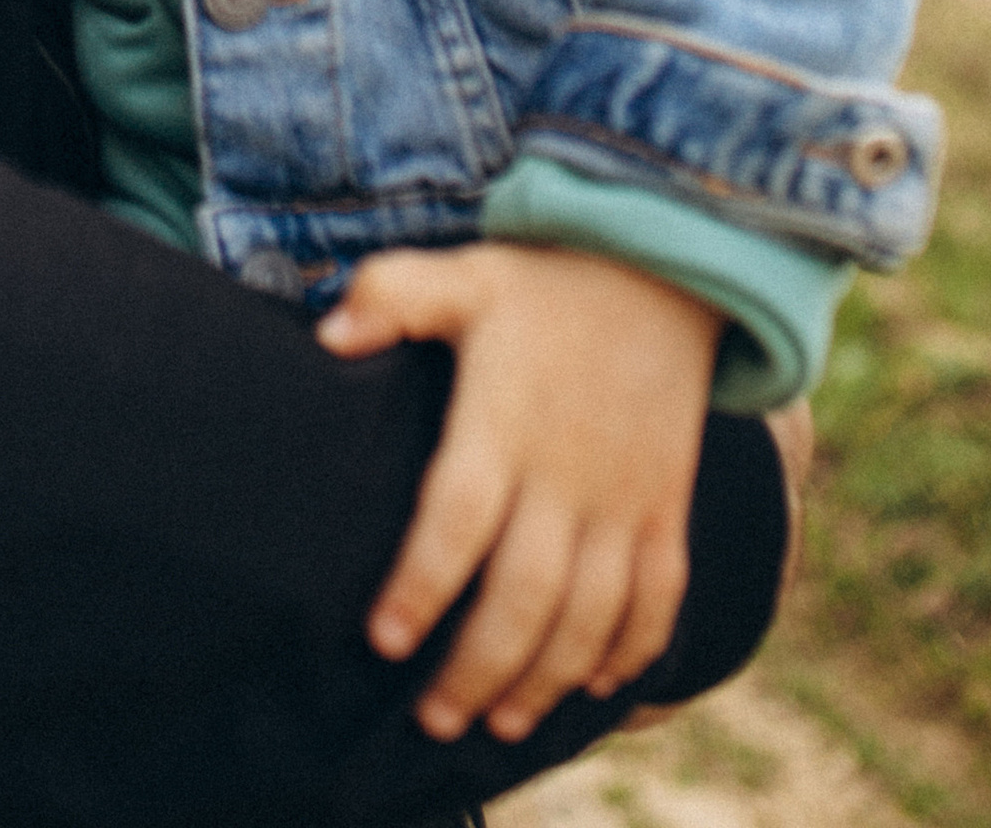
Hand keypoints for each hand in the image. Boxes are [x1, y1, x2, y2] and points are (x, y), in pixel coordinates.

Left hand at [316, 242, 722, 745]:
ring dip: (547, 680)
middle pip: (524, 593)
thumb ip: (389, 295)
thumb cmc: (542, 284)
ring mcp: (624, 497)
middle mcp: (568, 471)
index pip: (457, 518)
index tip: (385, 639)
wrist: (662, 270)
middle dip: (478, 667)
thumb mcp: (461, 273)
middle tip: (434, 718)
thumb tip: (325, 337)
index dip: (421, 584)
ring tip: (500, 721)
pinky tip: (595, 686)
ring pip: (591, 616)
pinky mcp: (665, 508)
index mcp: (505, 420)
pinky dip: (632, 652)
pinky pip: (659, 598)